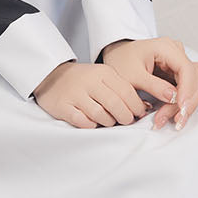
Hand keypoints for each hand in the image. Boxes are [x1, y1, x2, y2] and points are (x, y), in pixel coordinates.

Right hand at [31, 60, 150, 128]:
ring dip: (109, 122)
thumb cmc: (84, 80)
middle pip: (116, 104)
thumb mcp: (103, 77)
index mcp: (103, 72)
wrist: (51, 76)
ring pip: (100, 115)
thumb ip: (122, 90)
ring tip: (110, 122)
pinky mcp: (63, 106)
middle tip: (127, 121)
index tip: (140, 114)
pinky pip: (83, 122)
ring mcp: (75, 94)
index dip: (137, 106)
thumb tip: (146, 107)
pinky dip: (91, 125)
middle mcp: (90, 81)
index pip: (126, 91)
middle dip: (126, 117)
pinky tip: (93, 123)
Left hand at [100, 37, 197, 131]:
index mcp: (165, 47)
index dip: (187, 91)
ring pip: (196, 81)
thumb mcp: (130, 75)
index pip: (186, 69)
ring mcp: (180, 60)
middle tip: (174, 122)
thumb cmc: (121, 62)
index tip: (181, 110)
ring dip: (189, 102)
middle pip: (194, 78)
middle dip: (186, 102)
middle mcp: (176, 51)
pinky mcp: (180, 69)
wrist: (116, 56)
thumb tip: (174, 97)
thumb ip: (153, 85)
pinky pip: (197, 77)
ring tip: (176, 120)